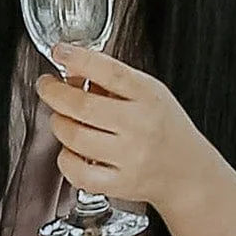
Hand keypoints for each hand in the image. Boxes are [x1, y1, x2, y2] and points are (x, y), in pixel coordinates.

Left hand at [37, 45, 216, 214]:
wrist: (188, 173)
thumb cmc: (164, 127)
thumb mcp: (148, 91)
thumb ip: (112, 77)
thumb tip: (70, 65)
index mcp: (148, 96)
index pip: (110, 72)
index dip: (79, 59)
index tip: (60, 52)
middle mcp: (140, 126)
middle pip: (83, 106)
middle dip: (54, 92)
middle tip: (47, 86)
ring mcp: (131, 157)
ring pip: (74, 137)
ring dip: (58, 123)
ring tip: (62, 118)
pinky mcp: (121, 184)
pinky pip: (78, 172)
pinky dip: (65, 158)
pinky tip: (71, 150)